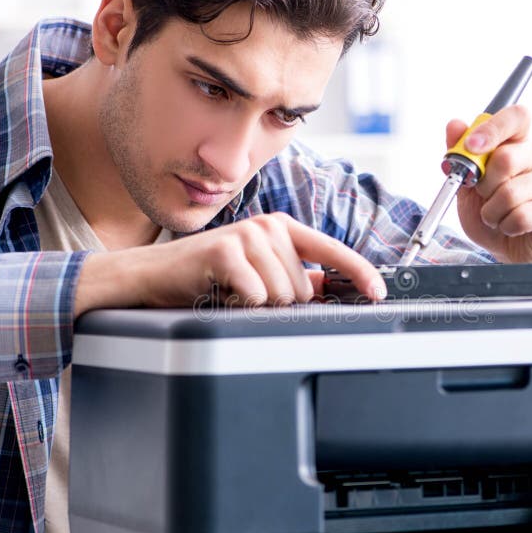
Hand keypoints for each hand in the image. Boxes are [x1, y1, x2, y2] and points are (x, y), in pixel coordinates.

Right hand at [74, 212, 384, 314]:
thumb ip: (289, 275)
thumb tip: (324, 288)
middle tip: (244, 292)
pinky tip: (219, 293)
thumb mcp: (253, 271)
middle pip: (302, 288)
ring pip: (281, 295)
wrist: (152, 275)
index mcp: (279, 228)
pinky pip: (256, 298)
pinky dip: (238, 305)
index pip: (331, 251)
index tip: (379, 292)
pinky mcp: (226, 252)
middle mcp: (268, 226)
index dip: (359, 273)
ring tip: (230, 291)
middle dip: (278, 302)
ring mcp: (247, 236)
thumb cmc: (204, 276)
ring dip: (256, 305)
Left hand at [448, 106, 531, 293]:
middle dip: (484, 184)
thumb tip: (455, 125)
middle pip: (507, 157)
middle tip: (483, 196)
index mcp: (516, 144)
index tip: (472, 146)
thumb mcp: (466, 187)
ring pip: (511, 192)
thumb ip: (460, 157)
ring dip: (492, 212)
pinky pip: (523, 215)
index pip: (516, 117)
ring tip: (496, 216)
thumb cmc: (493, 214)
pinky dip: (506, 226)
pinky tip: (510, 227)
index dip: (493, 129)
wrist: (511, 250)